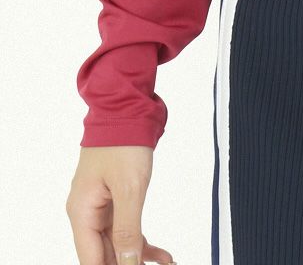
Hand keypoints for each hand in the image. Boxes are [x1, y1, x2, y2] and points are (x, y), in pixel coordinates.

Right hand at [66, 146, 174, 264]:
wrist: (127, 109)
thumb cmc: (123, 142)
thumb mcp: (128, 188)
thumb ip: (127, 228)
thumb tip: (127, 263)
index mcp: (82, 212)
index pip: (91, 259)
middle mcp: (87, 212)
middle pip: (103, 253)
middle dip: (127, 264)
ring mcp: (100, 205)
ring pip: (117, 242)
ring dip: (138, 256)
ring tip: (164, 263)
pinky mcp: (114, 198)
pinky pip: (125, 226)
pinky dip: (141, 240)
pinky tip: (160, 254)